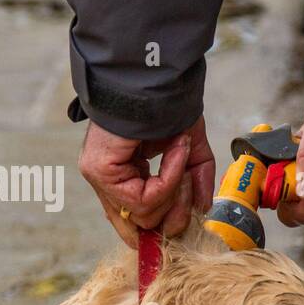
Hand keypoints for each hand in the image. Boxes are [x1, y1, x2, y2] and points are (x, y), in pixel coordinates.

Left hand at [79, 117, 216, 247]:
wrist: (154, 77)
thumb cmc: (167, 106)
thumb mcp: (189, 151)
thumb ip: (196, 181)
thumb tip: (202, 209)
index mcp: (125, 177)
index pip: (137, 221)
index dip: (164, 227)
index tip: (188, 217)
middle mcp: (109, 182)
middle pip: (141, 227)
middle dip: (175, 215)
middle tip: (191, 187)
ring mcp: (101, 178)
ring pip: (145, 216)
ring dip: (176, 192)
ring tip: (183, 159)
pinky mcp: (101, 172)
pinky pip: (144, 198)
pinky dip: (169, 180)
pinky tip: (176, 151)